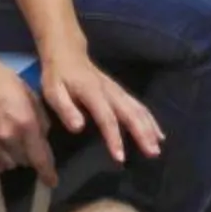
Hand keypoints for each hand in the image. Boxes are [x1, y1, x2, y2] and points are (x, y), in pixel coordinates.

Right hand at [0, 56, 57, 184]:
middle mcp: (9, 137)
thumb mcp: (33, 97)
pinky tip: (1, 153)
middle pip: (25, 162)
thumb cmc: (8, 82)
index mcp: (26, 124)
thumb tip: (43, 140)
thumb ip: (41, 122)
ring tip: (15, 146)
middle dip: (32, 157)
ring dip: (16, 160)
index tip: (52, 182)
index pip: (40, 158)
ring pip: (9, 166)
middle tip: (30, 145)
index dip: (47, 173)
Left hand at [40, 50, 162, 164]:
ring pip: (138, 108)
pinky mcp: (121, 92)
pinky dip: (150, 120)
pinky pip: (139, 106)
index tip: (120, 158)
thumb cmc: (57, 75)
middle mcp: (111, 91)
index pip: (107, 117)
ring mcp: (118, 90)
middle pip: (130, 112)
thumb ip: (65, 108)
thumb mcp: (52, 91)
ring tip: (158, 147)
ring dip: (150, 127)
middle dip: (143, 133)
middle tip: (152, 153)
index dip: (114, 137)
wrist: (67, 53)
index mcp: (93, 92)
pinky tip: (158, 133)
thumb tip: (78, 128)